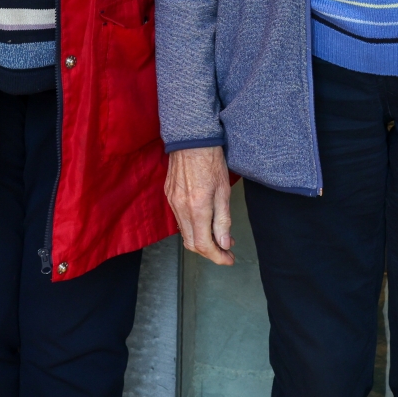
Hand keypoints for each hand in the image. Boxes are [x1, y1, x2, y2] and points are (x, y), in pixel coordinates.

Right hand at [165, 146, 233, 264]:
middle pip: (192, 243)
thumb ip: (222, 220)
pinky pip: (179, 219)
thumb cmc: (211, 160)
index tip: (228, 259)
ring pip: (184, 232)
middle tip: (225, 250)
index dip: (217, 257)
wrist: (191, 138)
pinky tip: (204, 221)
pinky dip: (191, 226)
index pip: (204, 245)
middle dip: (209, 251)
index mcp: (197, 208)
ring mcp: (173, 202)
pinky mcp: (169, 195)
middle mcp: (181, 208)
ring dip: (200, 239)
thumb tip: (224, 243)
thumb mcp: (223, 191)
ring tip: (218, 235)